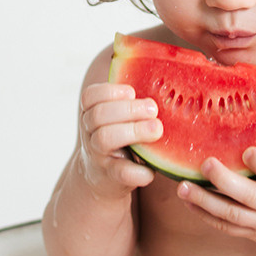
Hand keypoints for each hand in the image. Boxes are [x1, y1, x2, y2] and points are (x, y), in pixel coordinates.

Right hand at [77, 82, 162, 199]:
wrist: (102, 178)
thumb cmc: (120, 138)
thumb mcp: (119, 118)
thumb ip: (132, 102)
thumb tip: (166, 77)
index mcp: (91, 114)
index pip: (90, 96)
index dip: (110, 91)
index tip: (132, 92)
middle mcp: (90, 133)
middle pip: (99, 115)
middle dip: (129, 109)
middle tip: (153, 110)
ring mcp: (98, 155)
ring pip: (105, 138)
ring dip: (134, 131)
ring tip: (157, 129)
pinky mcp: (110, 177)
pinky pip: (121, 172)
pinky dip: (138, 171)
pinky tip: (152, 169)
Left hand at [176, 145, 255, 255]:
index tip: (247, 151)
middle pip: (253, 198)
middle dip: (226, 181)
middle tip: (206, 164)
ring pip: (234, 216)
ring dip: (206, 201)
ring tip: (183, 187)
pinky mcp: (254, 233)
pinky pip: (227, 227)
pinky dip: (205, 215)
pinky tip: (188, 201)